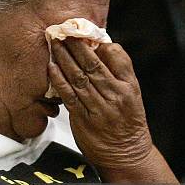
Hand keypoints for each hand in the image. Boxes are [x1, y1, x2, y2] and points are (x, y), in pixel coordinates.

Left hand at [48, 38, 153, 172]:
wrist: (126, 154)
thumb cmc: (127, 121)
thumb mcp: (133, 94)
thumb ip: (119, 72)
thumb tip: (101, 49)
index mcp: (129, 86)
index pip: (116, 58)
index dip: (99, 43)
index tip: (85, 32)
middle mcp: (115, 95)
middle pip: (93, 65)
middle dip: (77, 46)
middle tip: (64, 31)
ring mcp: (99, 108)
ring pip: (79, 77)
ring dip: (65, 59)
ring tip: (55, 43)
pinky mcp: (83, 119)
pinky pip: (69, 96)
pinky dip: (59, 80)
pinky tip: (52, 67)